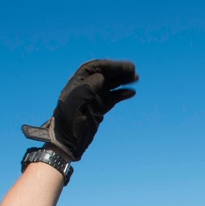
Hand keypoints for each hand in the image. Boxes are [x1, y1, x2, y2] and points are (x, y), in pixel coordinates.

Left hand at [23, 60, 137, 160]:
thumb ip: (89, 86)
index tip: (125, 67)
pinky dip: (122, 94)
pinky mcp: (99, 108)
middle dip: (119, 71)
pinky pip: (112, 97)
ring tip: (136, 77)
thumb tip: (102, 77)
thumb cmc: (70, 120)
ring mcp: (93, 98)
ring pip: (110, 85)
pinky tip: (131, 92)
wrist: (68, 140)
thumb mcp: (78, 100)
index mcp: (78, 82)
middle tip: (134, 70)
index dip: (111, 65)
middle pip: (105, 74)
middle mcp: (86, 87)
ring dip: (122, 80)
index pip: (96, 68)